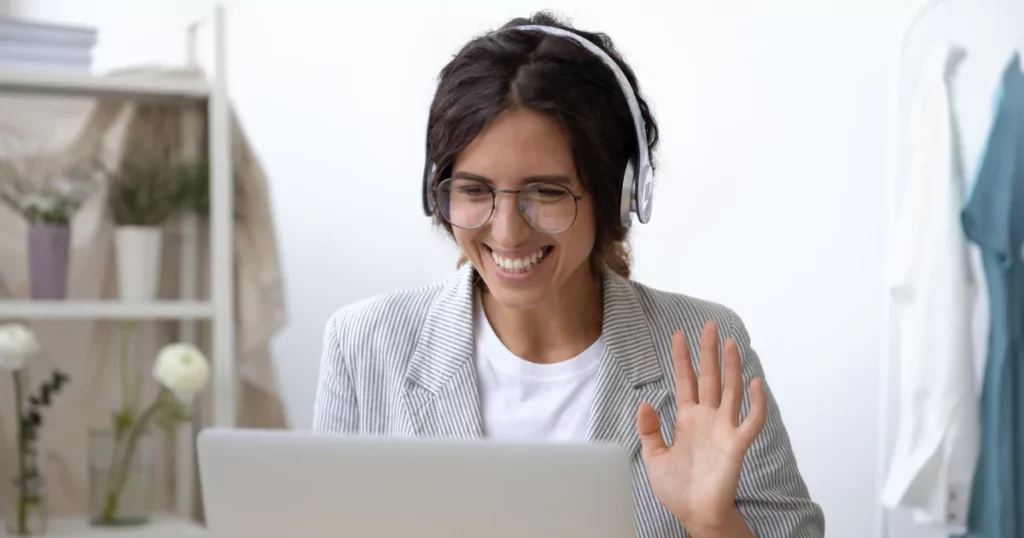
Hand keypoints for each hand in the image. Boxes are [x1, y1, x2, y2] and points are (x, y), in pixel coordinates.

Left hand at [636, 321, 766, 536]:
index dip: (682, 358)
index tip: (678, 334)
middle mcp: (707, 418)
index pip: (686, 381)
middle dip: (709, 352)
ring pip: (730, 391)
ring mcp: (724, 429)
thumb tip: (645, 403)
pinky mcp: (737, 444)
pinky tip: (756, 383)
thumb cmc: (677, 488)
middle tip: (709, 325)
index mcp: (687, 419)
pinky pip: (751, 421)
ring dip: (732, 367)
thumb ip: (649, 430)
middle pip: (710, 378)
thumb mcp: (653, 456)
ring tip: (731, 343)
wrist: (695, 514)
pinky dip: (757, 403)